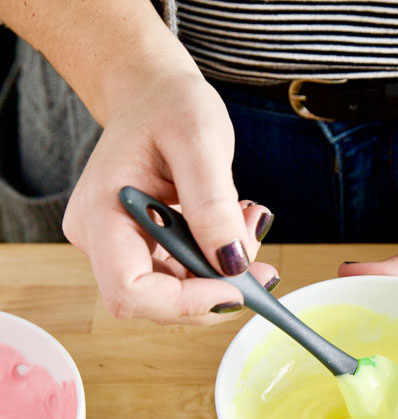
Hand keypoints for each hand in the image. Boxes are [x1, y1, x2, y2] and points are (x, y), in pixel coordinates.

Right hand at [63, 69, 276, 324]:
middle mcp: (101, 242)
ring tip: (247, 219)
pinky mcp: (144, 253)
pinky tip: (235, 224)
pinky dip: (219, 263)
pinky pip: (187, 280)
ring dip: (224, 274)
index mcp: (100, 215)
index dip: (185, 303)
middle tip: (256, 244)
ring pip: (179, 297)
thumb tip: (232, 264)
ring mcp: (121, 251)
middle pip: (158, 305)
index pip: (130, 292)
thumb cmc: (168, 105)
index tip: (236, 285)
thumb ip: (213, 202)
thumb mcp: (199, 138)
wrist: (153, 94)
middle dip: (216, 288)